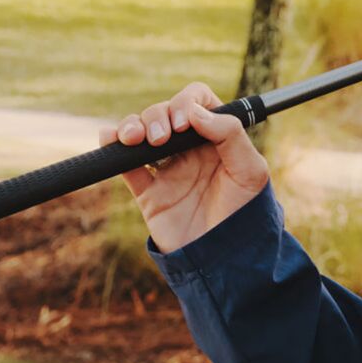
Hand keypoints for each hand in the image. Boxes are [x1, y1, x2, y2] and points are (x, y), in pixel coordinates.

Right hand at [98, 81, 271, 254]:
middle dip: (157, 116)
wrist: (225, 261)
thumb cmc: (245, 214)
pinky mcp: (148, 192)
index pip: (197, 101)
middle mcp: (189, 149)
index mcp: (216, 139)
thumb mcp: (251, 171)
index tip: (183, 121)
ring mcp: (166, 170)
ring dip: (132, 125)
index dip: (186, 101)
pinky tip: (110, 139)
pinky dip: (111, 146)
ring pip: (140, 132)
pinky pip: (123, 164)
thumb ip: (229, 135)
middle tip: (163, 139)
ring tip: (135, 139)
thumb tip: (193, 110)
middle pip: (163, 112)